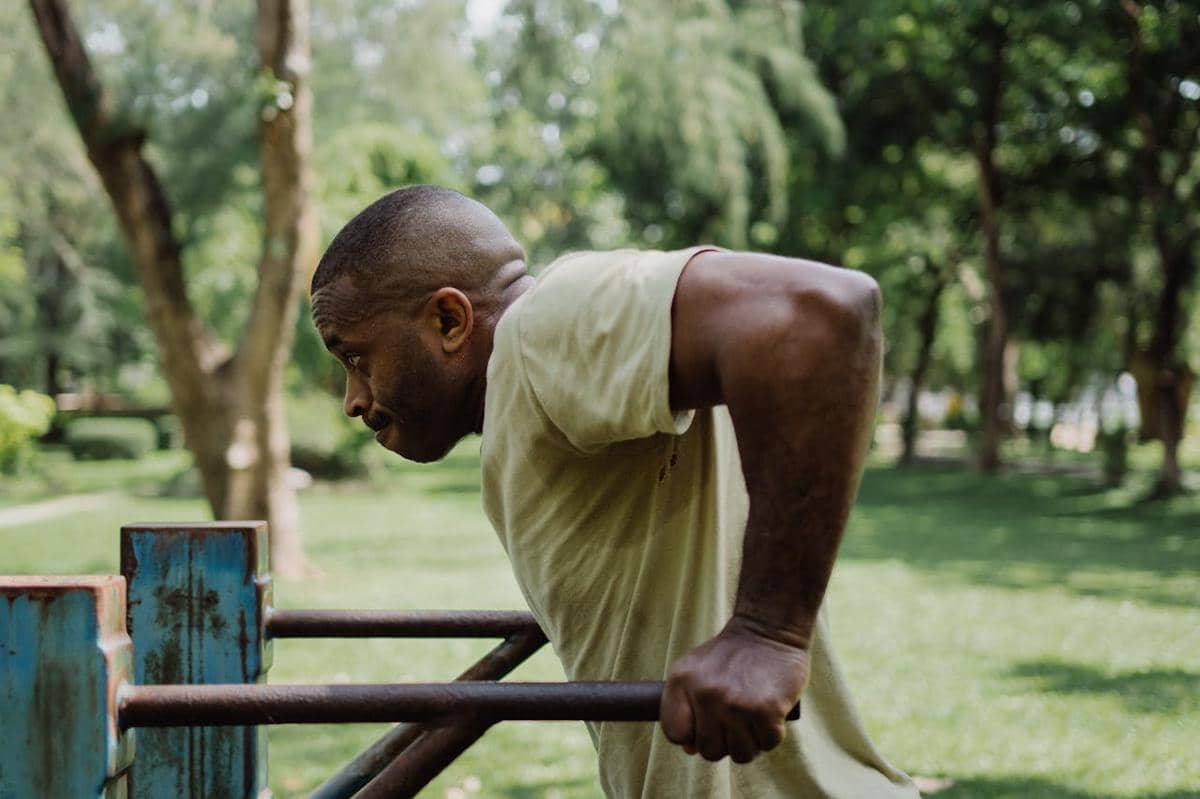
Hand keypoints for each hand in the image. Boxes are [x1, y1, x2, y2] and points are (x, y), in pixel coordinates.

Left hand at [660, 616, 809, 762]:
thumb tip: (690, 750)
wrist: (768, 629)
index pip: (675, 733)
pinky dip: (771, 734)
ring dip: (750, 741)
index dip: (692, 735)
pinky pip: (767, 745)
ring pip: (740, 754)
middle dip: (725, 741)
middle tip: (736, 718)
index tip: (706, 723)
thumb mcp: (696, 671)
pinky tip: (770, 712)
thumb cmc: (731, 656)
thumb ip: (686, 708)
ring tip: (752, 715)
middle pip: (709, 751)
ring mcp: (735, 703)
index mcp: (681, 681)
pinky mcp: (766, 710)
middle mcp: (705, 694)